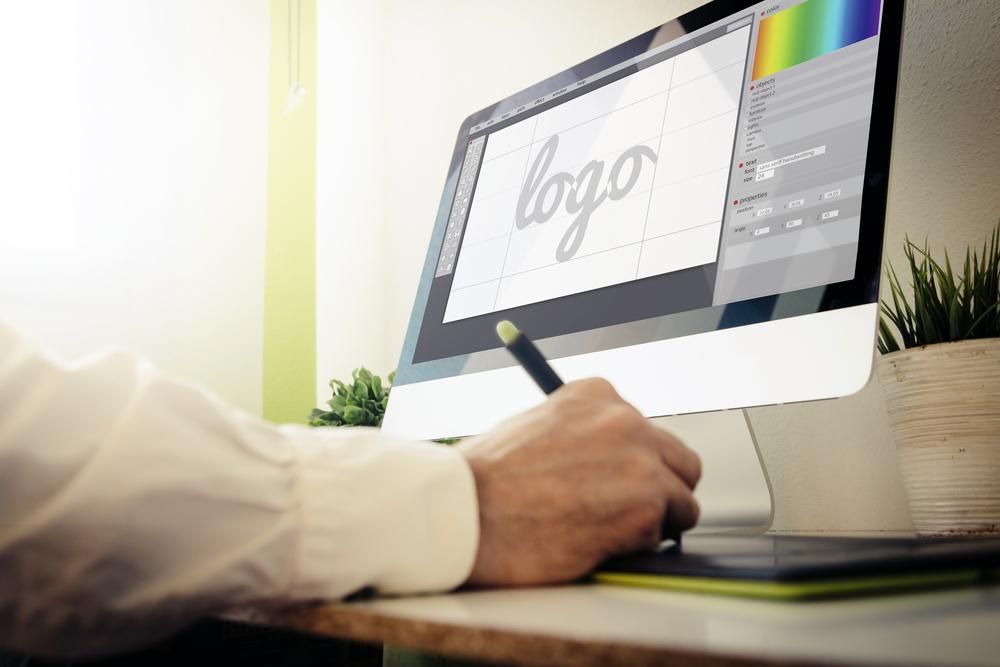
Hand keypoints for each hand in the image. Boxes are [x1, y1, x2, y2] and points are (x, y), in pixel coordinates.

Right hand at [458, 378, 700, 585]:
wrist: (464, 512)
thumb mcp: (536, 427)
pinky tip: (596, 544)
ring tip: (604, 532)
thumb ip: (580, 437)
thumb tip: (607, 463)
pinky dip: (638, 547)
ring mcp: (640, 463)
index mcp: (597, 394)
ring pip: (682, 501)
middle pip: (679, 461)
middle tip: (624, 513)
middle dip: (658, 490)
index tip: (614, 483)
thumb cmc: (485, 480)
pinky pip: (663, 535)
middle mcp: (625, 420)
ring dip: (652, 522)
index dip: (631, 464)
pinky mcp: (644, 509)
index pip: (643, 430)